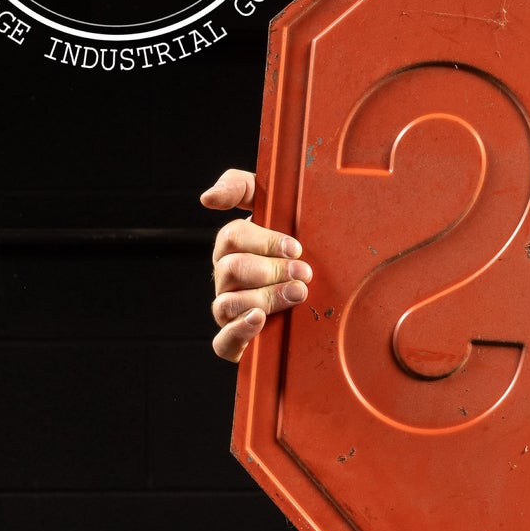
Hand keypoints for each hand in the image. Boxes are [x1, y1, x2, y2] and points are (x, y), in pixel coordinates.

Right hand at [203, 169, 310, 362]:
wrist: (322, 294)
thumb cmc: (296, 248)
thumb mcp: (278, 208)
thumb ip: (243, 188)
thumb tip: (208, 198)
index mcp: (235, 246)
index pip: (233, 236)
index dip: (263, 241)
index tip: (295, 247)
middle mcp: (227, 277)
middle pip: (232, 269)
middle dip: (270, 270)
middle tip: (303, 273)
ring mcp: (229, 309)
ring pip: (228, 303)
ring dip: (265, 298)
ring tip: (296, 294)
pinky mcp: (236, 341)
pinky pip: (223, 342)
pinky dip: (238, 331)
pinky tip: (258, 320)